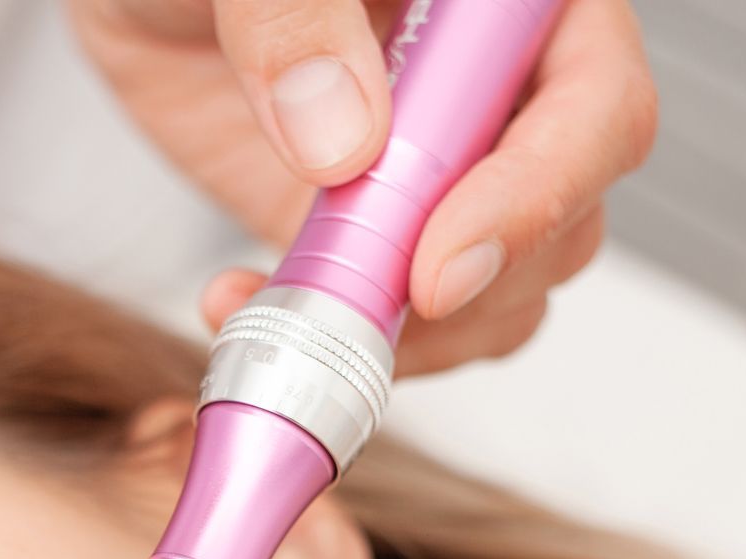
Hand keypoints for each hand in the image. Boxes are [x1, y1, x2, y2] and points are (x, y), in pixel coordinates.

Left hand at [65, 0, 658, 375]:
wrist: (148, 0)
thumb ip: (295, 20)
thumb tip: (346, 141)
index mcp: (516, 2)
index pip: (596, 104)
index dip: (535, 196)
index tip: (436, 270)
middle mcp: (509, 89)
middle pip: (566, 219)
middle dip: (465, 288)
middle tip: (351, 307)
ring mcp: (454, 171)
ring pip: (503, 290)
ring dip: (403, 333)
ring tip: (283, 310)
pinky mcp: (389, 235)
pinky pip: (409, 318)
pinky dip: (340, 337)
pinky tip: (246, 302)